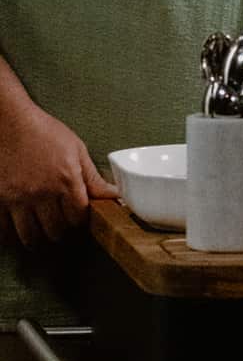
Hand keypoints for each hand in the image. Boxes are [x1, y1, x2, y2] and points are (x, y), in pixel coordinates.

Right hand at [0, 102, 117, 246]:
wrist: (9, 123)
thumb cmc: (43, 132)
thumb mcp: (75, 149)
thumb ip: (92, 177)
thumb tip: (113, 194)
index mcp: (66, 179)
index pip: (78, 216)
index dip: (80, 219)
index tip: (78, 216)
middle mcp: (42, 193)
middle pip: (56, 230)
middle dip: (62, 230)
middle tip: (60, 223)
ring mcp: (18, 199)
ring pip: (31, 237)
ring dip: (38, 237)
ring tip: (42, 229)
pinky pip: (5, 233)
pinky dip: (13, 235)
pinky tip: (19, 228)